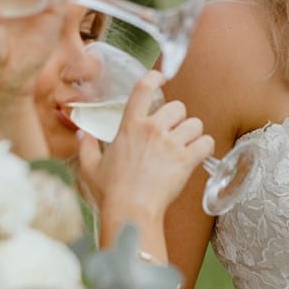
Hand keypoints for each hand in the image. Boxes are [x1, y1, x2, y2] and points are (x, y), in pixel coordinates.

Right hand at [76, 69, 213, 217]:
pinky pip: (206, 142)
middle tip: (173, 133)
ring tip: (186, 146)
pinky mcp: (186, 159)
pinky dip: (205, 147)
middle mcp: (152, 129)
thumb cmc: (110, 192)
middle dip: (178, 118)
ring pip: (195, 123)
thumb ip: (86, 147)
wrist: (131, 211)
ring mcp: (170, 144)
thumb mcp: (90, 168)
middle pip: (178, 107)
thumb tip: (82, 133)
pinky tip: (199, 155)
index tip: (162, 77)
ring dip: (193, 133)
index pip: (143, 89)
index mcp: (129, 126)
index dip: (155, 78)